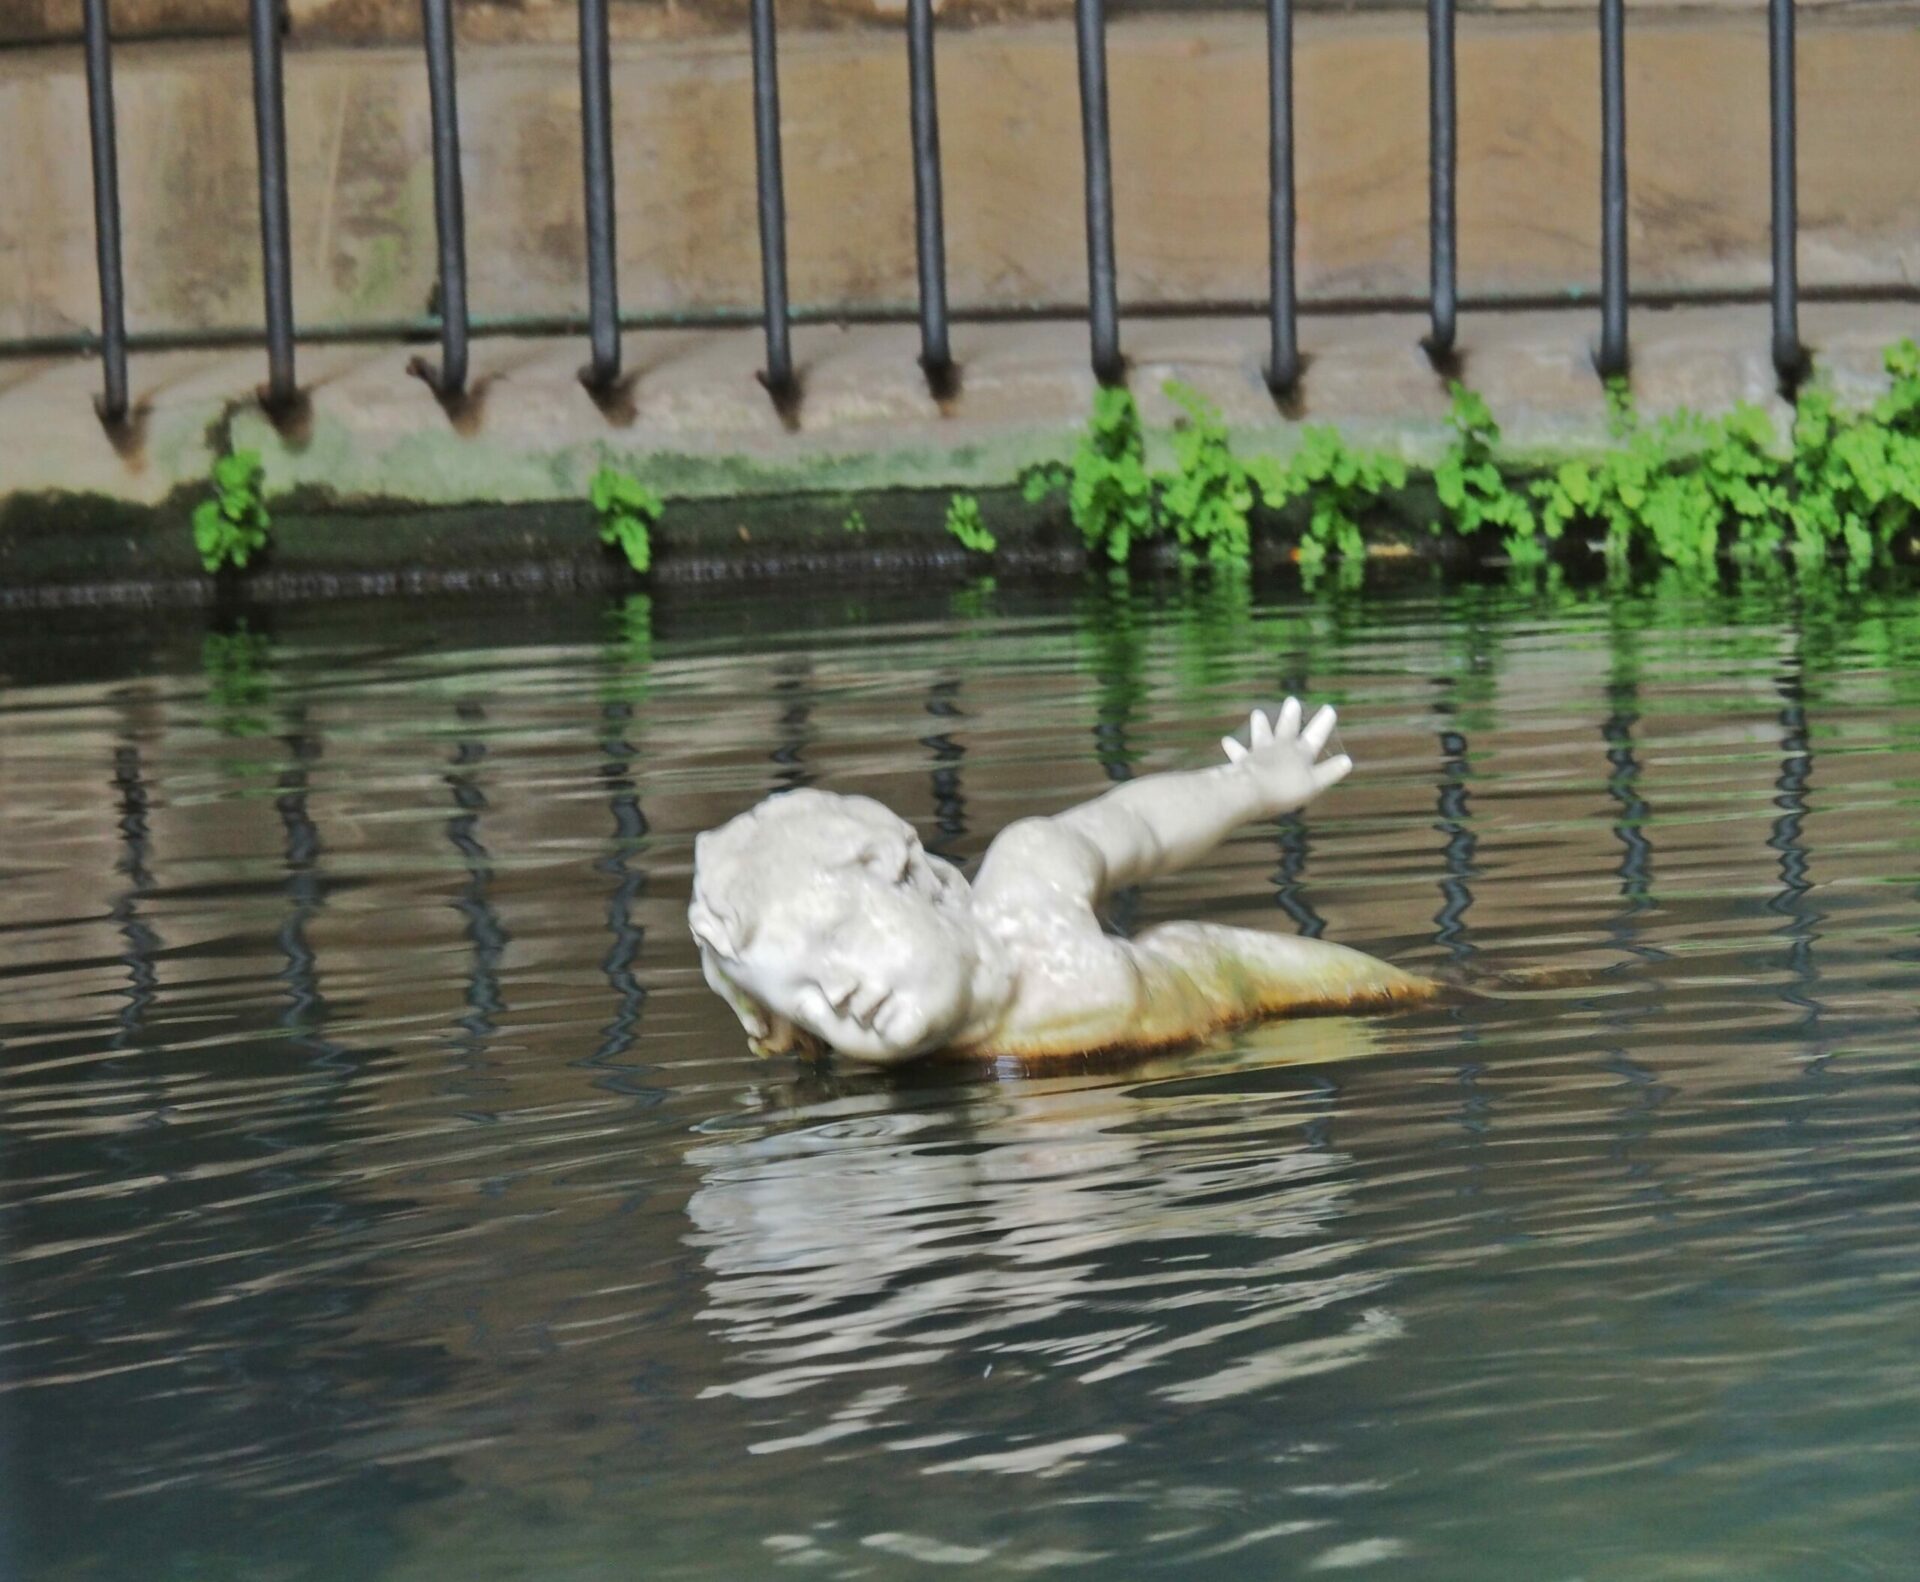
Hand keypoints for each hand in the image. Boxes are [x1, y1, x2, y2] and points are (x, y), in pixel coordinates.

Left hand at [1220, 699, 1352, 813]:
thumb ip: (1329, 772)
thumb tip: (1348, 761)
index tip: (1329, 709)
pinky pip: (1237, 753)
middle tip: (1291, 700)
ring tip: (1257, 713)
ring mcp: (1259, 754)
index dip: (1322, 724)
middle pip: (1286, 729)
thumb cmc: (1284, 790)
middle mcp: (1279, 749)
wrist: (1249, 791)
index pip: (1315, 737)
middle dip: (1291, 716)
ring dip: (1260, 725)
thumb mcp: (1314, 784)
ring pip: (1261, 735)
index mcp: (1299, 754)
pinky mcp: (1242, 762)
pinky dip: (1233, 747)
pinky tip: (1227, 741)